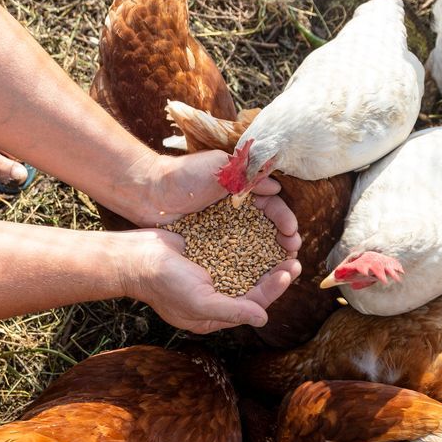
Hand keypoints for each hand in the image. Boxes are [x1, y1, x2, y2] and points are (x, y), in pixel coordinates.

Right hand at [120, 229, 301, 333]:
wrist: (134, 256)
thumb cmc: (164, 284)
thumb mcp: (199, 302)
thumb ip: (232, 311)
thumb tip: (263, 320)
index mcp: (213, 315)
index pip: (251, 305)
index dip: (272, 289)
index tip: (289, 272)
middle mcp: (215, 296)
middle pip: (253, 286)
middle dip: (275, 274)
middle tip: (295, 258)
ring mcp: (211, 274)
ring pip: (247, 267)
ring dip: (266, 258)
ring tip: (285, 245)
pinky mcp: (207, 253)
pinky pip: (234, 251)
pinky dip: (249, 243)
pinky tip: (264, 231)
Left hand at [124, 149, 300, 254]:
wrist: (149, 191)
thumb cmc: (184, 175)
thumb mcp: (220, 166)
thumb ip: (248, 175)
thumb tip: (276, 186)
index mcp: (243, 188)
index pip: (272, 205)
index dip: (284, 219)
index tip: (291, 231)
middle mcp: (237, 209)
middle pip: (268, 226)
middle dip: (283, 239)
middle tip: (292, 252)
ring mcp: (224, 227)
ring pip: (254, 243)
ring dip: (270, 254)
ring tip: (282, 267)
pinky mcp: (211, 243)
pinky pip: (234, 254)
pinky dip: (248, 263)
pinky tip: (256, 275)